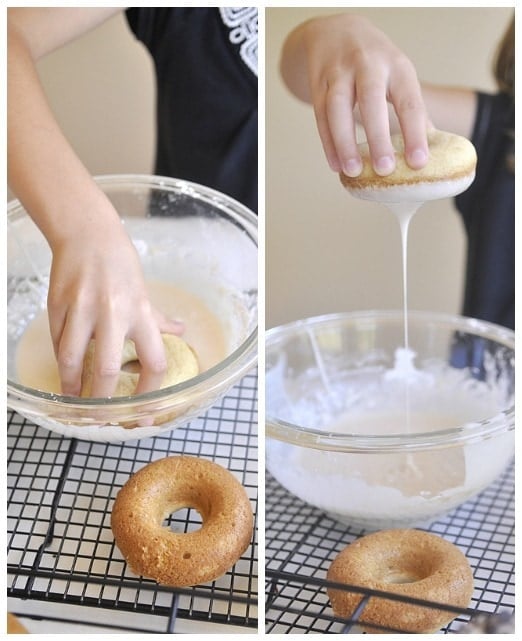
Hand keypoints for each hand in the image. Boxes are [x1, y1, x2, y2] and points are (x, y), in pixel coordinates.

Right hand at [47, 211, 182, 397]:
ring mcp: (83, 311)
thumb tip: (180, 331)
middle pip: (109, 369)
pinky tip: (65, 371)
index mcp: (141, 313)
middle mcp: (114, 314)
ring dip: (73, 386)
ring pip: (73, 359)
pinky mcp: (58, 307)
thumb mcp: (145, 292)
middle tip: (101, 417)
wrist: (88, 236)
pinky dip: (62, 361)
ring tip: (74, 401)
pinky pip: (58, 343)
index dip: (149, 392)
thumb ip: (158, 318)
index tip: (141, 409)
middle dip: (104, 400)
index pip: (153, 362)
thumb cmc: (121, 265)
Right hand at [281, 14, 429, 175]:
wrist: (335, 32)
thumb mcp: (398, 74)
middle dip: (378, 136)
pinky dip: (328, 142)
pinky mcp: (318, 82)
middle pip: (371, 100)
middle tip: (384, 169)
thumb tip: (431, 149)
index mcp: (397, 66)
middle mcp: (368, 64)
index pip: (409, 101)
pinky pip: (320, 116)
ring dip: (344, 142)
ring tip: (353, 171)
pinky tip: (335, 165)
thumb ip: (411, 108)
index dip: (415, 133)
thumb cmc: (376, 63)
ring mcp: (339, 72)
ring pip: (338, 108)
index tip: (419, 162)